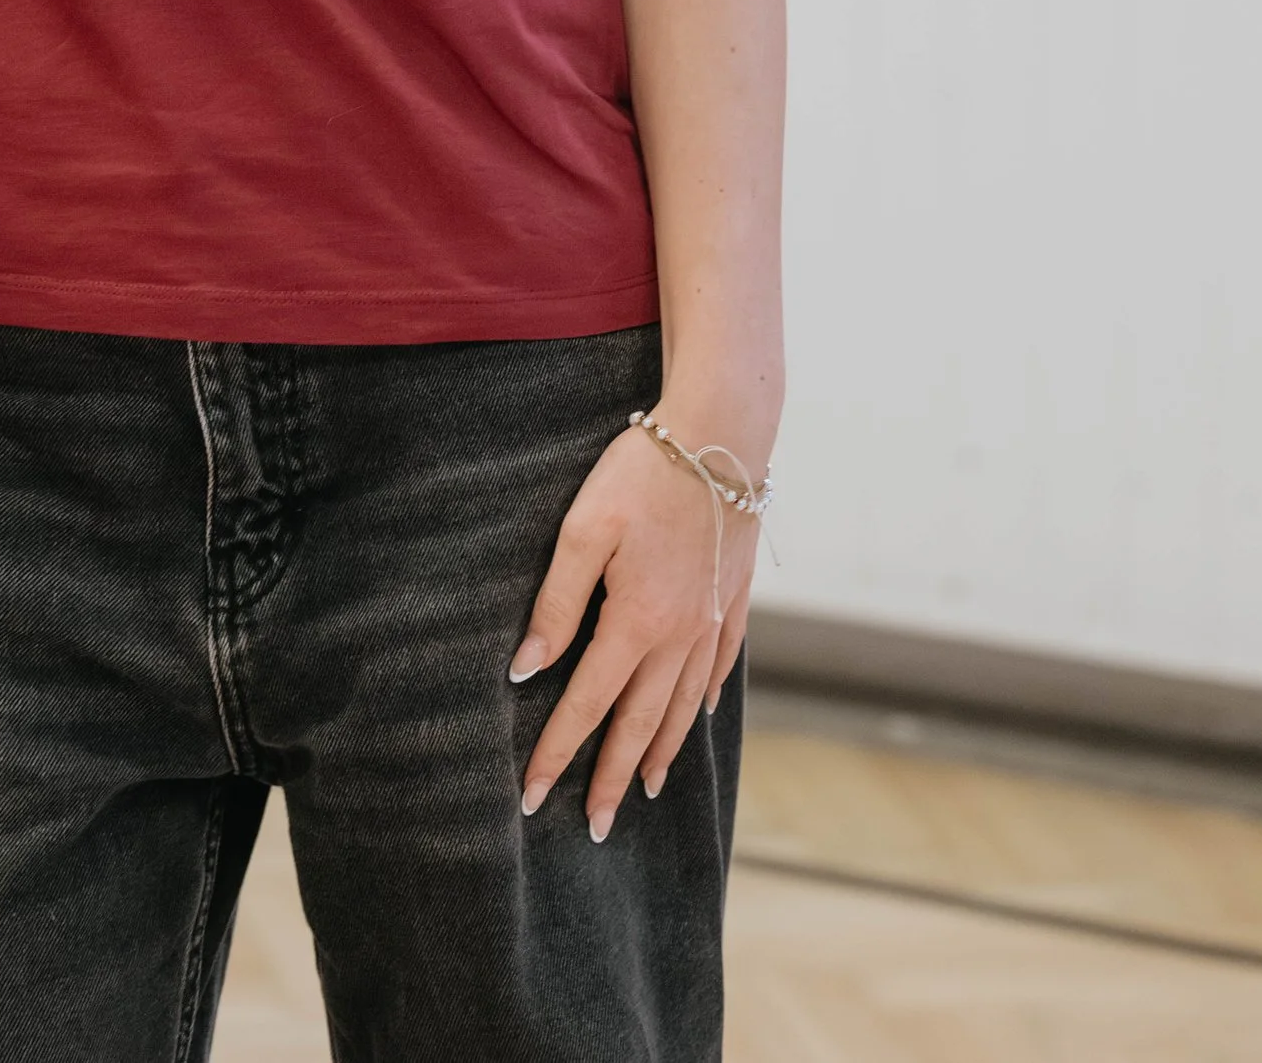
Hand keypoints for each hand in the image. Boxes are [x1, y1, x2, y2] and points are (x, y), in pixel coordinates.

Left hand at [511, 413, 760, 837]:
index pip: (586, 705)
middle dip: (611, 776)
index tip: (533, 797)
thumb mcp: (583, 530)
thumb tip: (526, 670)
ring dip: (660, 750)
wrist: (723, 435)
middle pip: (639, 722)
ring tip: (642, 788)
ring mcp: (714, 618)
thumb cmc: (642, 473)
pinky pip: (719, 665)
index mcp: (636, 622)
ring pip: (682, 704)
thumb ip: (556, 603)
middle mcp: (680, 634)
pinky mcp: (735, 595)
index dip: (557, 754)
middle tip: (594, 826)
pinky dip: (703, 699)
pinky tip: (696, 715)